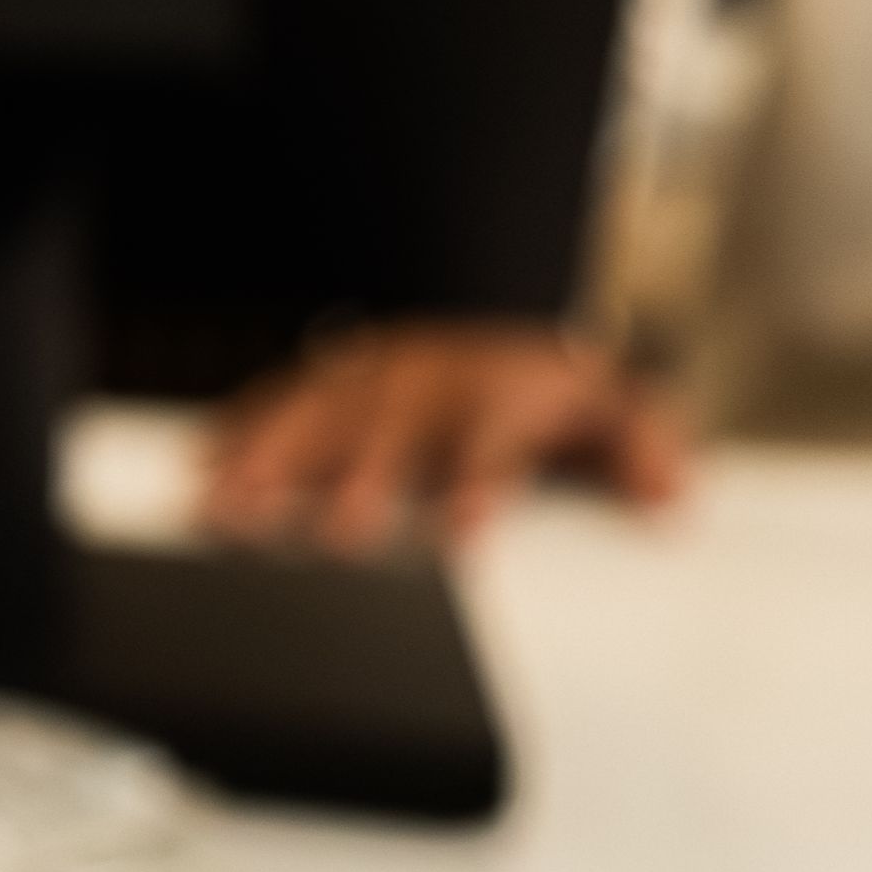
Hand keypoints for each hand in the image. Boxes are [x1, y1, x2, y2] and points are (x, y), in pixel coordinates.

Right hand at [199, 321, 690, 553]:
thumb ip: (646, 449)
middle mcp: (429, 382)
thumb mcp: (620, 412)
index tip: (468, 532)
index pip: (492, 441)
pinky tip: (203, 461)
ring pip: (321, 414)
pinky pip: (280, 397)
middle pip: (392, 431)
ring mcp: (373, 377)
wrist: (507, 339)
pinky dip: (239, 428)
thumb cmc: (560, 395)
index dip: (481, 486)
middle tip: (337, 533)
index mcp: (501, 394)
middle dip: (360, 479)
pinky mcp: (333, 379)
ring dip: (274, 460)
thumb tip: (668, 498)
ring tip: (233, 505)